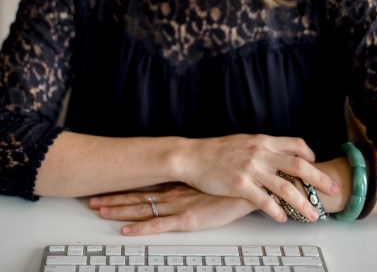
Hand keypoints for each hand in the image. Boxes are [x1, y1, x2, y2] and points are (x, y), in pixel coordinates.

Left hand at [89, 183, 255, 234]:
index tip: (106, 187)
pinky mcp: (188, 219)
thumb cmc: (229, 184)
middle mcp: (173, 192)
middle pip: (137, 197)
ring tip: (100, 212)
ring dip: (120, 211)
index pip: (144, 185)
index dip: (124, 188)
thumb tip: (182, 181)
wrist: (247, 185)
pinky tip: (127, 232)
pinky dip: (141, 229)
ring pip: (142, 209)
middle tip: (92, 201)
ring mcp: (179, 205)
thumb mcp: (207, 180)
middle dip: (113, 199)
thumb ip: (192, 182)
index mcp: (178, 184)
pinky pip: (159, 226)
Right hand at [178, 134, 339, 221]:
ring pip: (284, 186)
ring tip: (312, 215)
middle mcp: (260, 152)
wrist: (193, 156)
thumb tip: (280, 155)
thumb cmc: (217, 151)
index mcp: (263, 140)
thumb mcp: (244, 141)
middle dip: (318, 179)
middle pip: (298, 165)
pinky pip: (263, 200)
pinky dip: (275, 210)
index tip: (316, 166)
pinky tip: (283, 218)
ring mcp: (250, 168)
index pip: (295, 145)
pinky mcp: (239, 184)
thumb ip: (263, 147)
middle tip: (333, 190)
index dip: (309, 156)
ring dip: (301, 202)